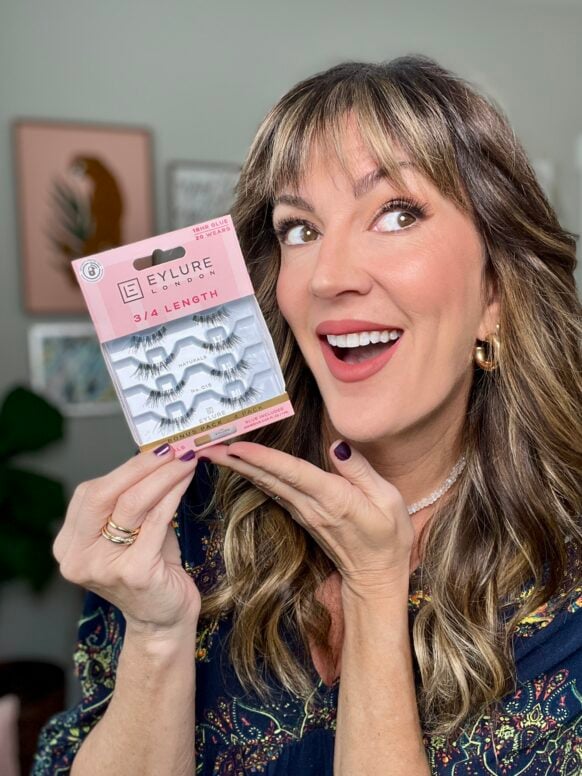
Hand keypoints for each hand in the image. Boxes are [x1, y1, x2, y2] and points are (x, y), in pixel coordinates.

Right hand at [53, 447, 200, 634]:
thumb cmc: (150, 570)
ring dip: (162, 476)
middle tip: (171, 449)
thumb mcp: (130, 533)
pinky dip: (172, 494)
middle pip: (105, 495)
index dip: (124, 468)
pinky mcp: (135, 572)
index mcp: (69, 545)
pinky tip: (185, 481)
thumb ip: (131, 501)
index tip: (154, 450)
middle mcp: (79, 558)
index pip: (90, 494)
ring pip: (132, 504)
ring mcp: (104, 567)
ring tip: (184, 460)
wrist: (163, 620)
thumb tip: (156, 456)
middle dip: (141, 466)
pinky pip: (156, 520)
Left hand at [201, 440, 413, 596]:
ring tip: (216, 451)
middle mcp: (311, 505)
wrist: (376, 578)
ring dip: (240, 467)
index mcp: (333, 498)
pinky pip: (274, 492)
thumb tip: (337, 446)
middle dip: (236, 460)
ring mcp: (304, 513)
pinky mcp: (302, 517)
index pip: (292, 473)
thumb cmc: (388, 537)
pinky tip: (241, 467)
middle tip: (206, 445)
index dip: (263, 459)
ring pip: (266, 485)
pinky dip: (255, 477)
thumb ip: (361, 471)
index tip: (237, 446)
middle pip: (268, 478)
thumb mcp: (388, 500)